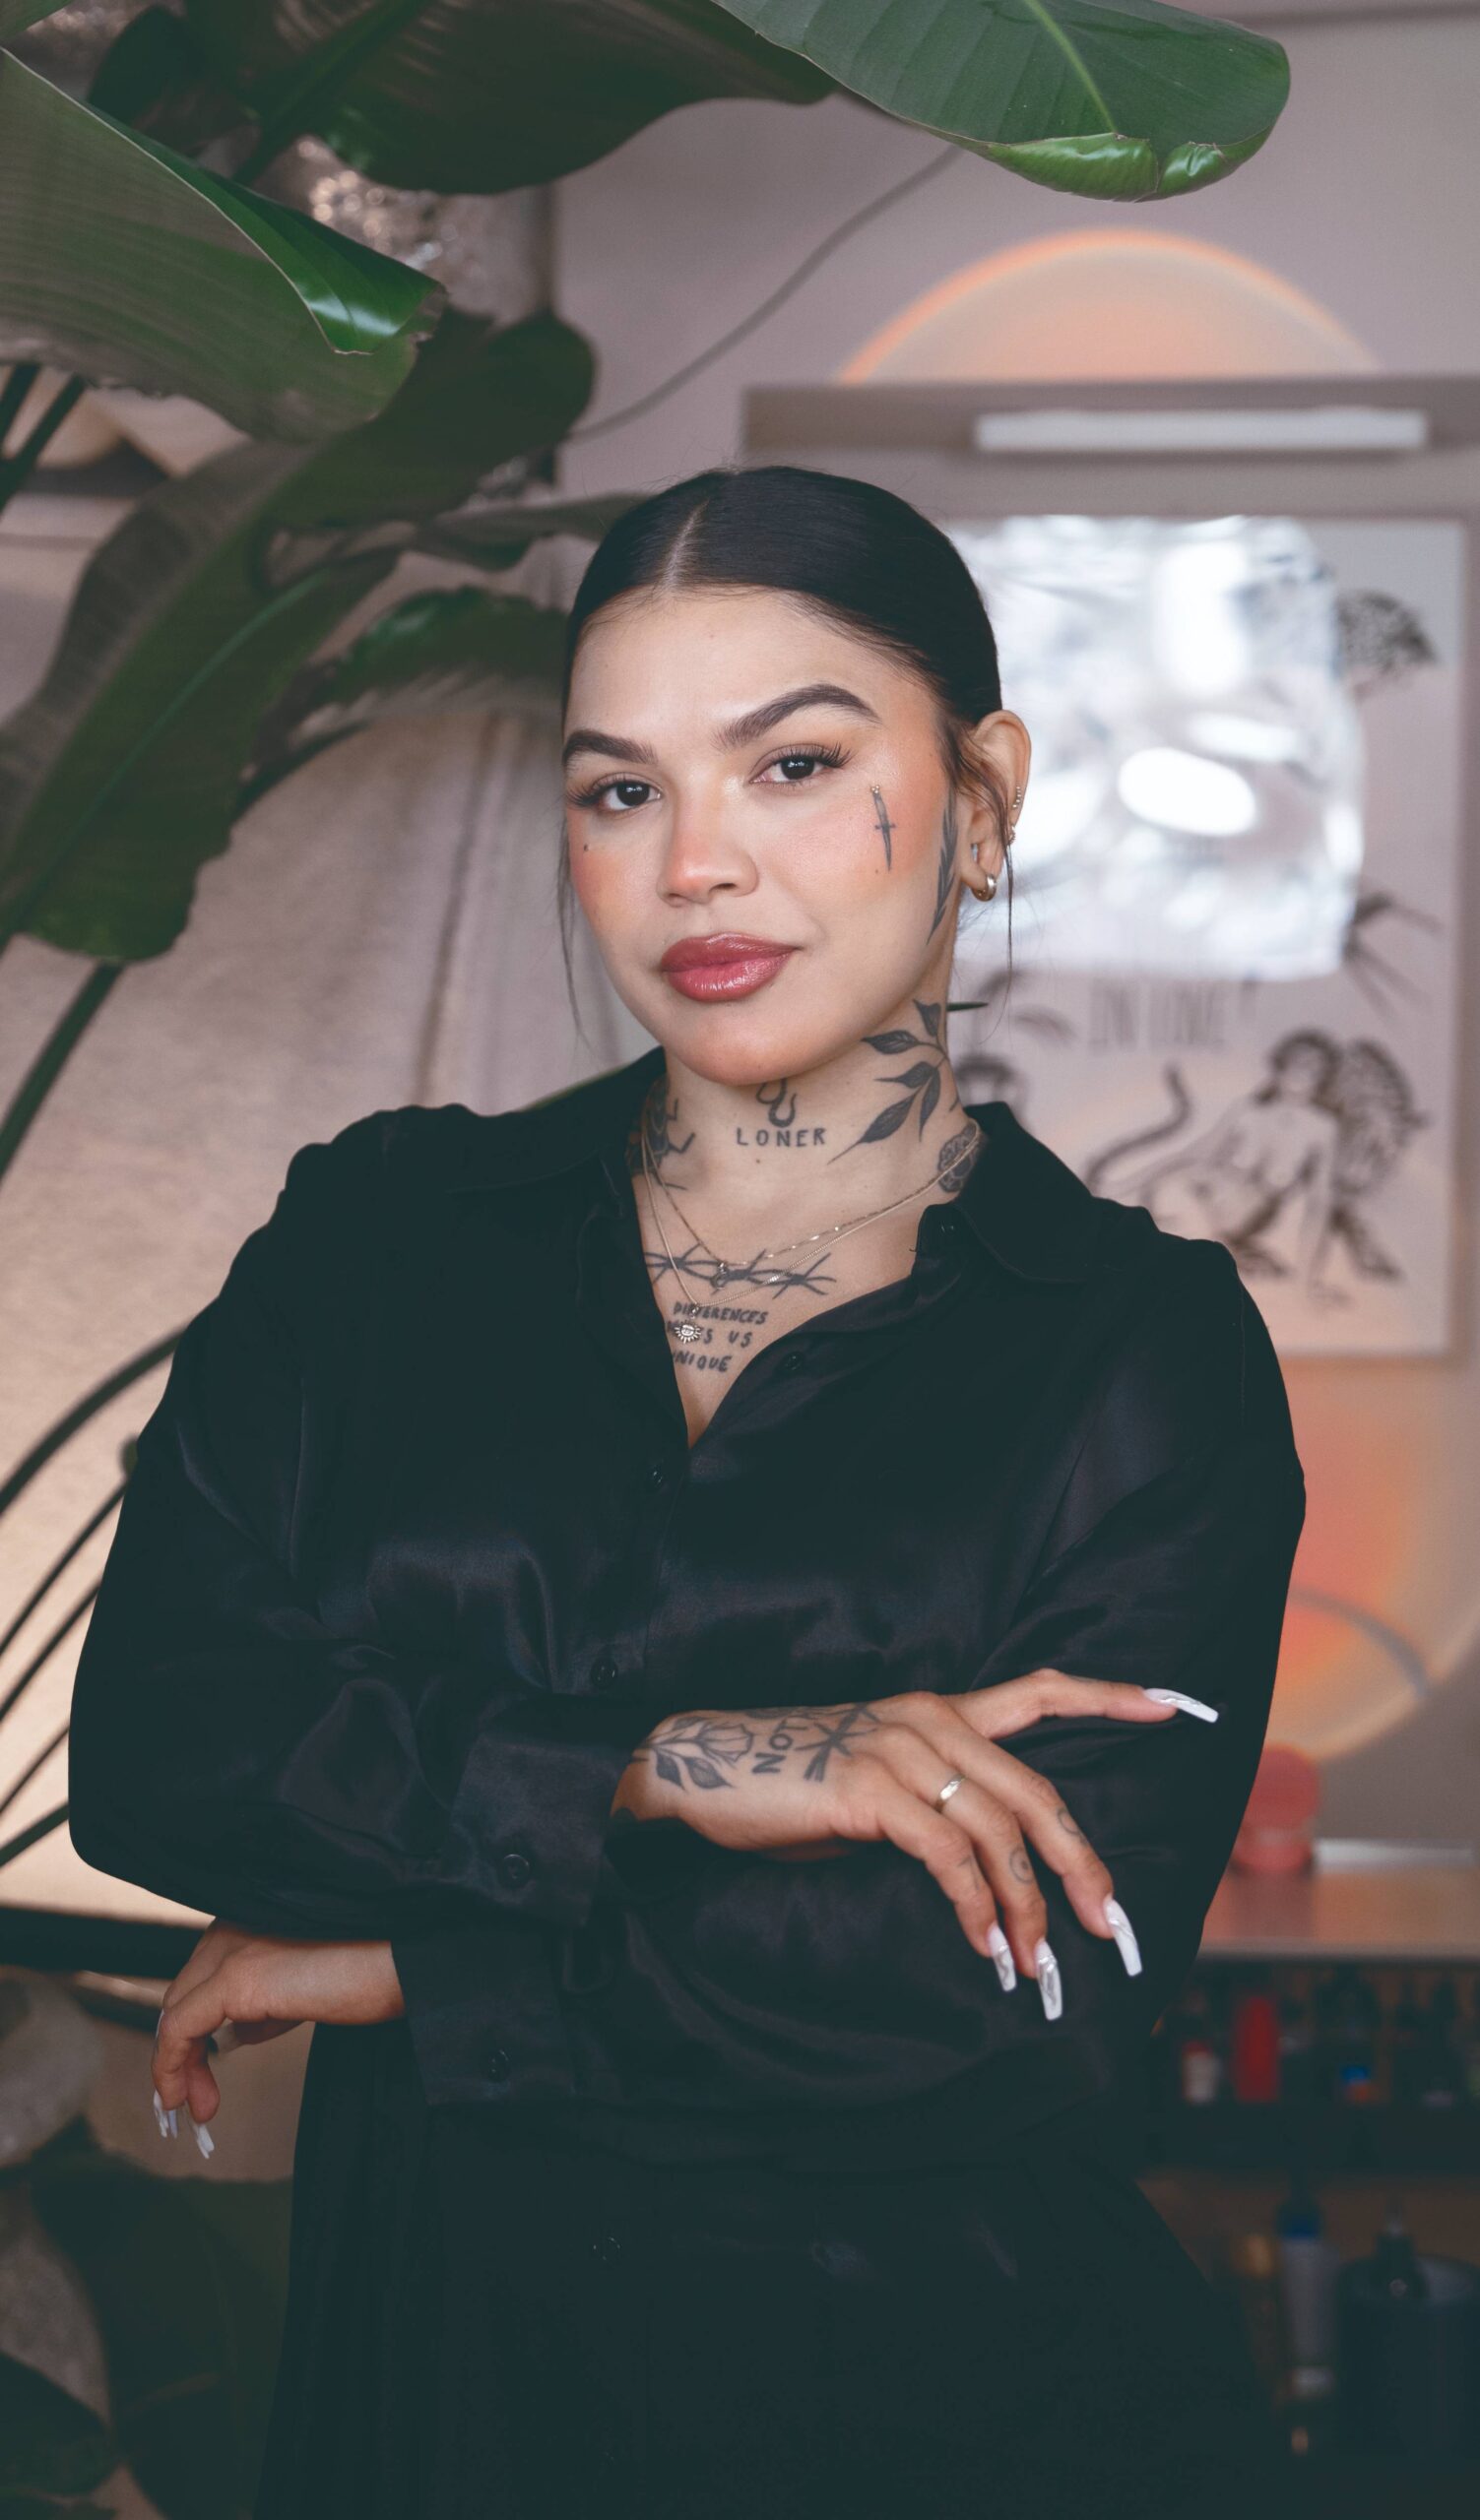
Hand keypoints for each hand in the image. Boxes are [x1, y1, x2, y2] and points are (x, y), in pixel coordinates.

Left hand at [152, 1919, 404, 2141]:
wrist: (405, 1961)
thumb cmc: (370, 1970)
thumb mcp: (304, 1987)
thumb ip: (268, 2003)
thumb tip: (236, 2032)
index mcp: (248, 1922)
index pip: (201, 1981)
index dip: (194, 2034)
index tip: (202, 2078)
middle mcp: (232, 1929)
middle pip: (183, 1996)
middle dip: (184, 2054)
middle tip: (197, 2101)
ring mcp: (232, 1950)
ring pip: (177, 2011)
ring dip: (178, 2066)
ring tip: (196, 2107)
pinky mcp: (237, 1976)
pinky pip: (181, 2026)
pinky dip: (171, 2065)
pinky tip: (182, 2095)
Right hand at [615, 1672, 1201, 1979]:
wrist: (703, 1772)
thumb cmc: (791, 1788)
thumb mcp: (878, 1786)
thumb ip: (937, 1804)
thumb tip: (993, 1866)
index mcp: (938, 1710)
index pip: (1039, 1691)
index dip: (1107, 1696)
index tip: (1172, 1706)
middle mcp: (930, 1720)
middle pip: (1035, 1791)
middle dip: (1079, 1864)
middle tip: (1106, 1922)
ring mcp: (901, 1751)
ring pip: (999, 1830)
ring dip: (1026, 1905)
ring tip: (1035, 1959)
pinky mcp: (871, 1791)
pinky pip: (948, 1855)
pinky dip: (974, 1906)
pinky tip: (982, 1943)